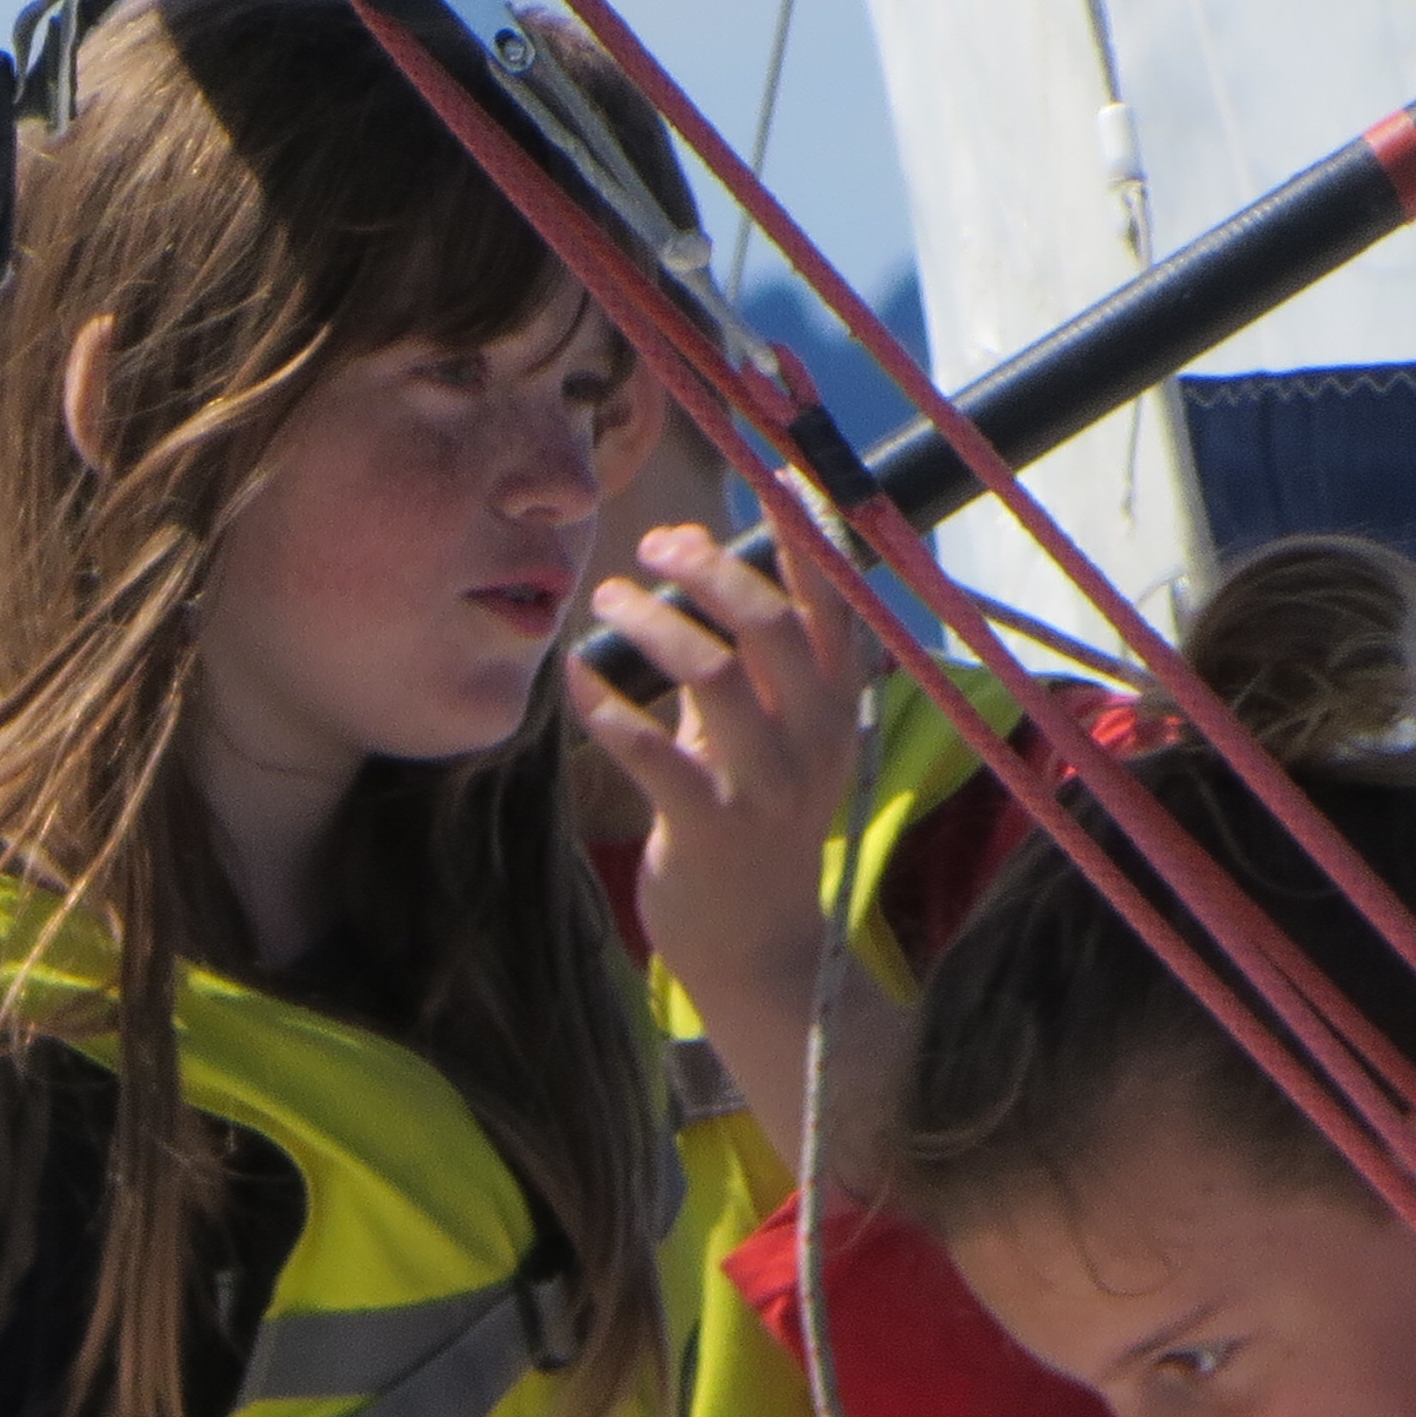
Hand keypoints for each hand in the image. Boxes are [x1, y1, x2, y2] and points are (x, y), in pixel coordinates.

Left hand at [567, 494, 864, 1006]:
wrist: (761, 947)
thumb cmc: (759, 819)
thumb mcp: (783, 735)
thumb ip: (763, 659)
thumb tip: (710, 557)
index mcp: (839, 704)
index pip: (833, 599)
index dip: (803, 530)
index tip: (768, 469)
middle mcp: (815, 739)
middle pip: (769, 624)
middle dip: (706, 568)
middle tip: (651, 545)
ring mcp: (767, 787)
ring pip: (714, 675)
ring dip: (652, 624)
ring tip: (607, 601)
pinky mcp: (710, 830)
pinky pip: (652, 752)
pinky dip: (607, 705)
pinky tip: (575, 678)